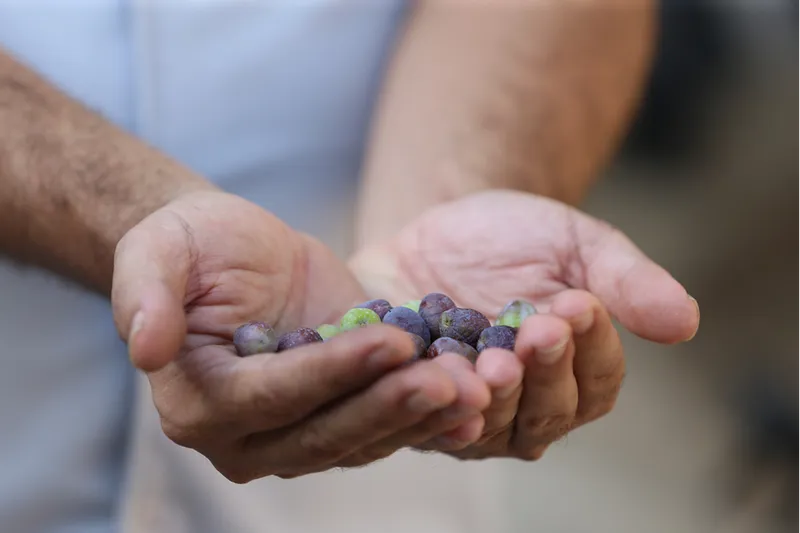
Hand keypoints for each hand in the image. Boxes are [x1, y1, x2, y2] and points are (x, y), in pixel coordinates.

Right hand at [111, 191, 489, 481]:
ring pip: (363, 438)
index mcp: (200, 403)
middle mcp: (247, 436)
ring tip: (477, 388)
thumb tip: (145, 347)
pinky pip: (386, 425)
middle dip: (389, 406)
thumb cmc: (195, 244)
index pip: (270, 396)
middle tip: (452, 381)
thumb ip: (146, 294)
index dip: (330, 374)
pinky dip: (430, 416)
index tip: (388, 342)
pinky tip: (477, 399)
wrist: (236, 250)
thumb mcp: (160, 249)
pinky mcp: (340, 414)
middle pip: (324, 433)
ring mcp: (297, 432)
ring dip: (421, 417)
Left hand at [349, 190, 699, 459]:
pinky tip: (434, 377)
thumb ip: (624, 279)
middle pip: (546, 412)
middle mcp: (528, 410)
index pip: (597, 379)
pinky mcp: (417, 405)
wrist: (436, 232)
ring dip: (494, 396)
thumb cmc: (514, 240)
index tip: (579, 304)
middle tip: (537, 332)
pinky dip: (432, 403)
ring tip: (491, 361)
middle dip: (543, 372)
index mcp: (578, 375)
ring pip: (490, 426)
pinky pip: (424, 418)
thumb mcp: (573, 244)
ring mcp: (473, 417)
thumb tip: (686, 321)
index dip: (592, 346)